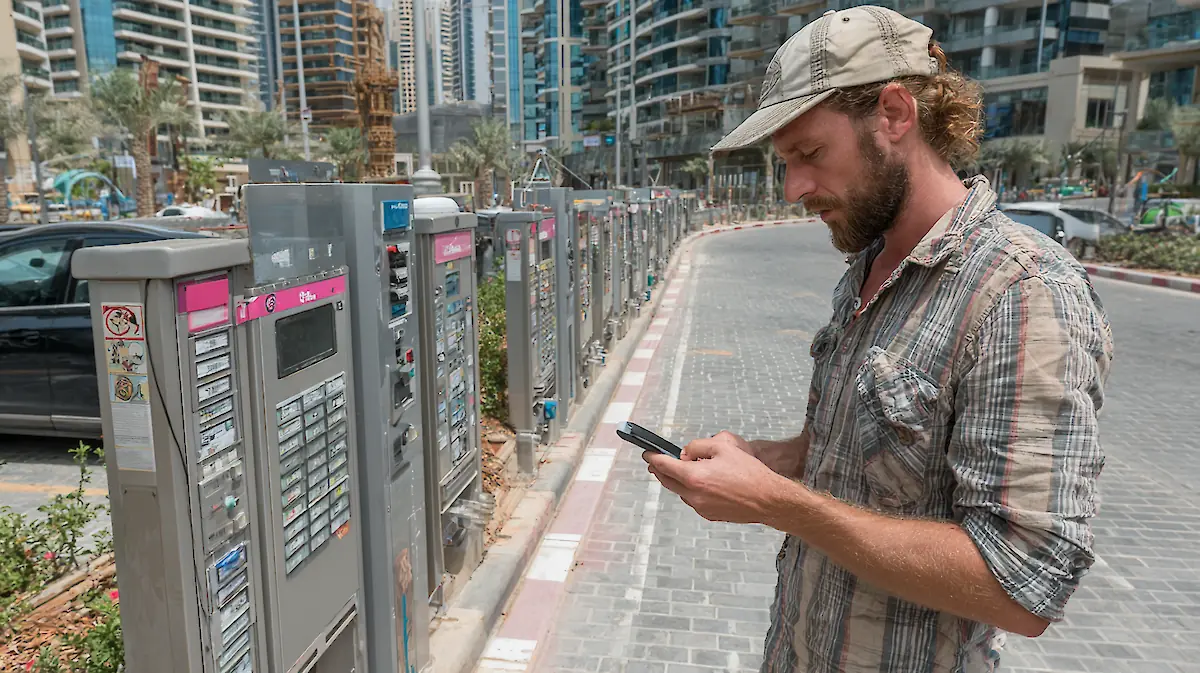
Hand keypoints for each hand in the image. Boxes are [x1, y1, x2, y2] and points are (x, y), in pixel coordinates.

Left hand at [642, 435, 787, 523]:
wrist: (768, 500)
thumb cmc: (749, 473)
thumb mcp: (723, 447)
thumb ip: (698, 447)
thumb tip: (685, 454)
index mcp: (694, 477)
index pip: (664, 466)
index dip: (653, 458)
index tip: (647, 453)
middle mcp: (694, 495)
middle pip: (667, 482)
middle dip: (659, 471)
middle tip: (655, 462)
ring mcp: (701, 508)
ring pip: (680, 492)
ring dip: (677, 481)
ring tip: (684, 470)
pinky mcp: (710, 515)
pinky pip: (693, 500)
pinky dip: (691, 490)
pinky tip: (702, 483)